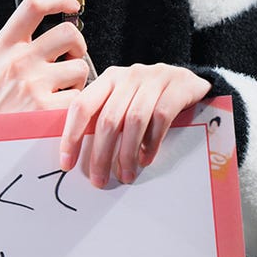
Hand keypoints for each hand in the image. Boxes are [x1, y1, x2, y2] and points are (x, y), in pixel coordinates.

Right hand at [0, 0, 88, 115]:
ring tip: (61, 92)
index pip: (33, 6)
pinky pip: (78, 98)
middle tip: (72, 58)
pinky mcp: (47, 110)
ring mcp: (34, 85)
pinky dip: (74, 106)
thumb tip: (43, 32)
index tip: (71, 5)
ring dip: (77, 80)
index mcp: (3, 48)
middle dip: (78, 45)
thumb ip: (13, 49)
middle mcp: (18, 61)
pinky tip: (59, 112)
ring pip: (80, 67)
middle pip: (68, 32)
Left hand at [58, 63, 209, 187]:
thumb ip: (104, 119)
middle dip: (101, 154)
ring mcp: (154, 79)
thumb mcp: (124, 101)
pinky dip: (152, 142)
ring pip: (134, 120)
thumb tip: (80, 156)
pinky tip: (146, 158)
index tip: (67, 163)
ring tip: (125, 175)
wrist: (189, 81)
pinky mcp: (178, 86)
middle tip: (99, 180)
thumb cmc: (150, 97)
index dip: (71, 135)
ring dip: (127, 153)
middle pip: (108, 118)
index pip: (82, 106)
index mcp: (109, 79)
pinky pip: (161, 117)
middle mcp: (129, 76)